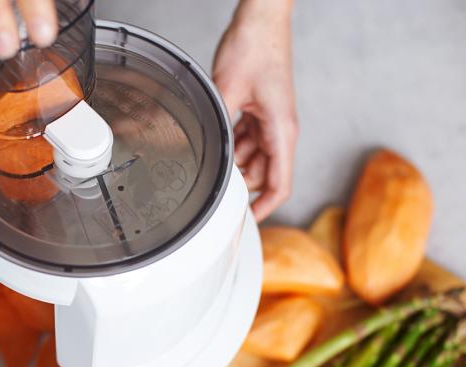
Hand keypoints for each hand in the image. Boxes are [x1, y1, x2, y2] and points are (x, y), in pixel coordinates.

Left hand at [213, 0, 297, 221]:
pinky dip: (231, 143)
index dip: (263, 210)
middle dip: (238, 181)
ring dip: (232, 160)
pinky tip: (216, 135)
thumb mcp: (226, 91)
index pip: (279, 185)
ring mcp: (271, 121)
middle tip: (210, 178)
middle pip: (261, 175)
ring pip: (251, 158)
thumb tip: (208, 155)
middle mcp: (280, 130)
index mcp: (282, 130)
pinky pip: (247, 139)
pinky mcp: (261, 112)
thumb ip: (219, 128)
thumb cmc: (254, 47)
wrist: (261, 18)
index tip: (244, 223)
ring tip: (210, 148)